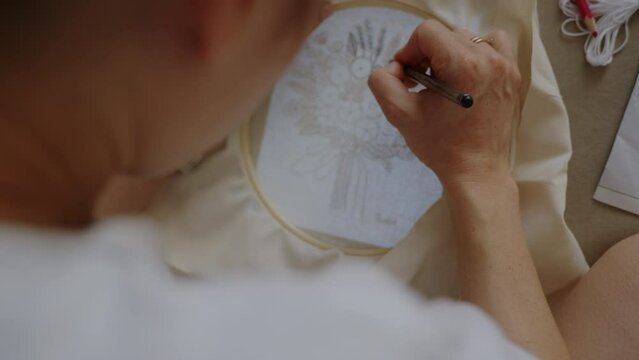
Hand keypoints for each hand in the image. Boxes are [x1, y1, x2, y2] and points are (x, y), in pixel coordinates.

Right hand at [368, 20, 521, 187]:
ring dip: (449, 54)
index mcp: (463, 65)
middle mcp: (488, 59)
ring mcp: (505, 66)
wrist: (476, 171)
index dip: (408, 51)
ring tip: (443, 82)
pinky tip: (466, 75)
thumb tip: (393, 67)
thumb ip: (382, 82)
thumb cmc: (441, 146)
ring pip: (467, 39)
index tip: (407, 77)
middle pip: (445, 36)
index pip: (427, 33)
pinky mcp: (512, 76)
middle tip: (420, 85)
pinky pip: (494, 45)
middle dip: (426, 56)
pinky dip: (476, 53)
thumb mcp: (400, 114)